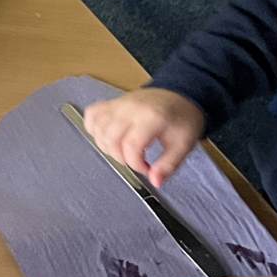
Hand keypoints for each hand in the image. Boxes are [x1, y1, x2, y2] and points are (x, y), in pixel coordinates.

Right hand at [82, 87, 205, 187]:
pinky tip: (108, 137)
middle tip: (136, 160)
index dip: (135, 164)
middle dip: (121, 158)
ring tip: (124, 151)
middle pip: (111, 139)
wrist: (179, 94)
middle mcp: (130, 108)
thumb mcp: (183, 145)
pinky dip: (94, 128)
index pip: (131, 146)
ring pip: (98, 129)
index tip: (147, 168)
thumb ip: (168, 165)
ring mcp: (118, 104)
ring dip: (107, 147)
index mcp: (151, 117)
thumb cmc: (182, 119)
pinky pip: (92, 114)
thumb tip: (155, 182)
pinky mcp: (111, 102)